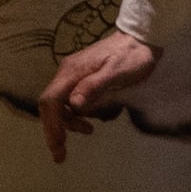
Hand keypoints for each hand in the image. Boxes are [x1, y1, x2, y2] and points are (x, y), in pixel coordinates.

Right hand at [39, 30, 160, 163]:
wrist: (140, 38)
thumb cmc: (132, 57)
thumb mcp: (117, 73)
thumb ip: (94, 87)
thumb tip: (74, 106)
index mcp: (72, 72)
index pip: (50, 101)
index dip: (51, 125)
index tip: (58, 146)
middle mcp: (67, 73)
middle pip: (49, 104)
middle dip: (53, 129)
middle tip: (61, 153)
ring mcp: (72, 74)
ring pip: (58, 104)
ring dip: (67, 122)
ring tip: (88, 131)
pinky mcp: (80, 77)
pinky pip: (68, 99)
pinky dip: (74, 114)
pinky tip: (88, 120)